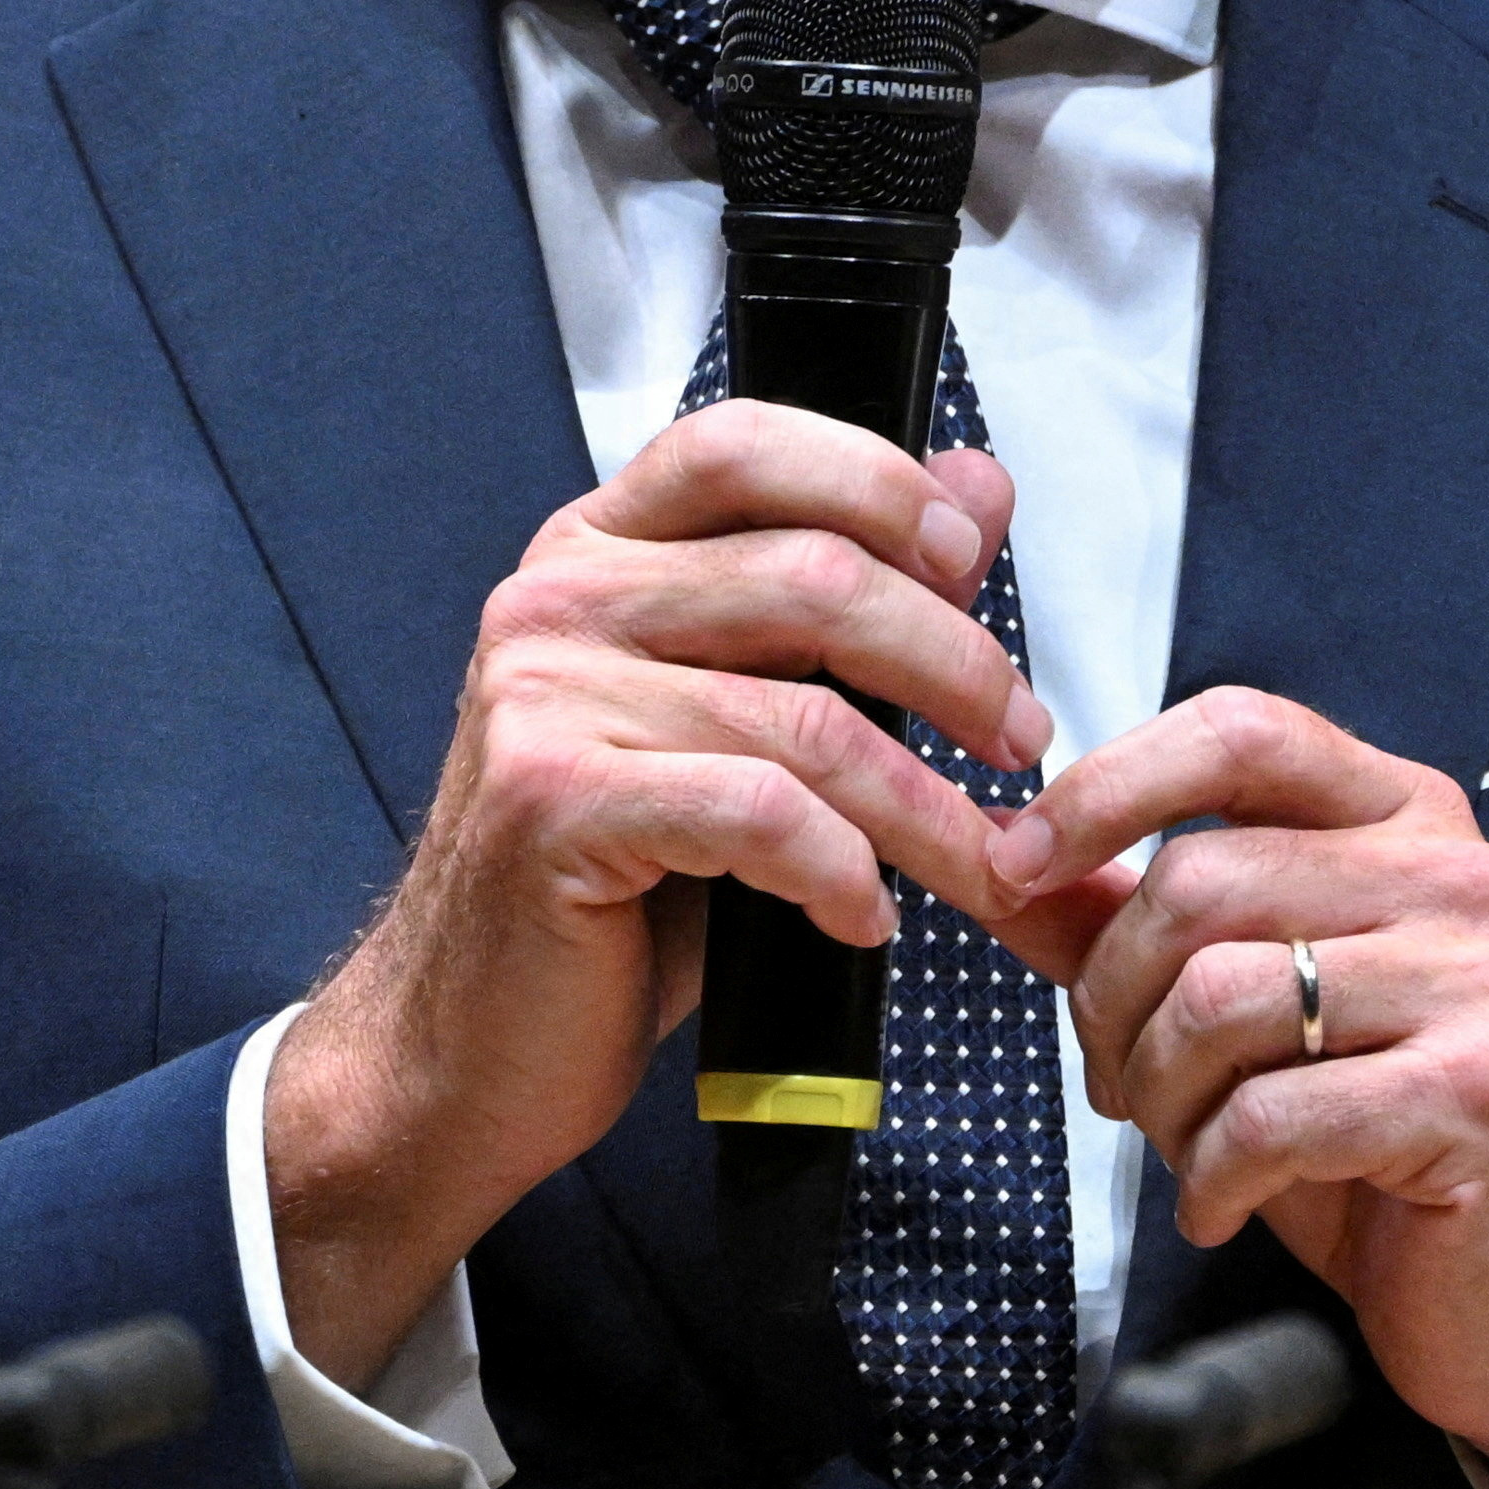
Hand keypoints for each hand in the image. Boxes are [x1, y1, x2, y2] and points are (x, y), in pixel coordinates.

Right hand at [262, 405, 1044, 1387]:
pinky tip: (863, 917)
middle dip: (954, 663)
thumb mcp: (741, 725)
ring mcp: (544, 695)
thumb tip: (980, 486)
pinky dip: (841, 870)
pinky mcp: (554, 802)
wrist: (466, 1043)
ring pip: (807, 716)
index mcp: (597, 551)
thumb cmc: (613, 892)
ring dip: (927, 805)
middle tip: (1022, 738)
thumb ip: (848, 608)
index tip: (972, 564)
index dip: (878, 484)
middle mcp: (558, 598)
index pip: (746, 445)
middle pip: (813, 575)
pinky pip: (757, 815)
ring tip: (979, 865)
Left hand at [984, 692, 1488, 1488]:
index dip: (1109, 785)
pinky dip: (1208, 1178)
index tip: (1013, 860)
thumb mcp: (1244, 1012)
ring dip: (1156, 1099)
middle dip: (1109, 1002)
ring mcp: (1478, 980)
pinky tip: (1220, 1207)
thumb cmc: (1374, 1139)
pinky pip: (1268, 1116)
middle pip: (1197, 882)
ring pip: (1217, 999)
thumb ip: (1125, 926)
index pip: (1240, 730)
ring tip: (1183, 1150)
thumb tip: (991, 859)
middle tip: (1117, 1086)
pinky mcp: (1478, 1094)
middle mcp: (1455, 872)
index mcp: (1400, 815)